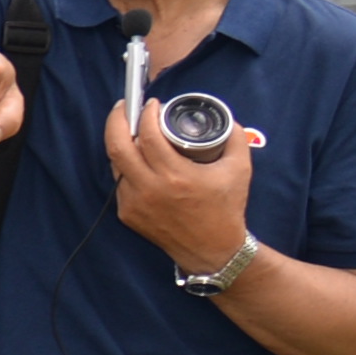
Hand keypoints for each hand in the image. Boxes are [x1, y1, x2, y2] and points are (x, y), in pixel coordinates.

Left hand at [105, 88, 259, 275]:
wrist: (212, 250)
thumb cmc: (226, 208)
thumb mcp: (239, 169)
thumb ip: (235, 138)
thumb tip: (227, 119)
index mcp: (174, 177)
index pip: (148, 136)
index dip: (147, 114)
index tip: (153, 104)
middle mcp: (149, 190)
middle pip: (117, 147)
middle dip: (116, 121)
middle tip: (123, 107)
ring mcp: (134, 203)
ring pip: (116, 164)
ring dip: (120, 143)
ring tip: (131, 128)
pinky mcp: (127, 214)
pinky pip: (120, 182)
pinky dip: (126, 165)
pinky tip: (135, 156)